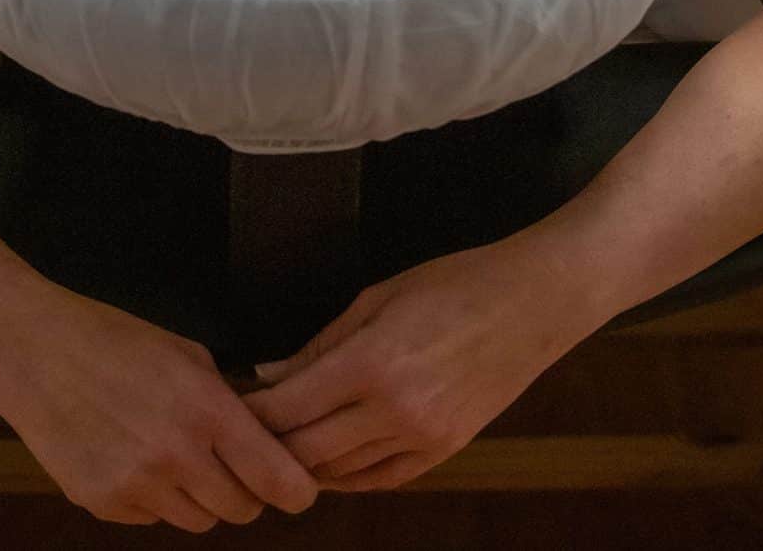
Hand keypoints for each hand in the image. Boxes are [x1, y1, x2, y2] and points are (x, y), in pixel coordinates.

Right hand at [0, 264, 319, 528]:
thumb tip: (265, 434)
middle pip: (240, 510)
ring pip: (197, 521)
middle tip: (232, 463)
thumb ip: (226, 398)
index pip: (274, 478)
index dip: (295, 489)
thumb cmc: (113, 338)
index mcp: (204, 409)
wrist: (32, 349)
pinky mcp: (102, 504)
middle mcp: (174, 456)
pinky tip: (133, 456)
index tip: (301, 489)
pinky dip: (153, 498)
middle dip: (245, 490)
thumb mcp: (185, 352)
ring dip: (199, 497)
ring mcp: (135, 486)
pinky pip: (151, 518)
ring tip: (174, 453)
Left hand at [245, 238, 561, 493]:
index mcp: (374, 363)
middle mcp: (396, 412)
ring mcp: (423, 439)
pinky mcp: (444, 452)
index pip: (291, 406)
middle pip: (308, 450)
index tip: (229, 405)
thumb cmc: (455, 282)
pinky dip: (346, 475)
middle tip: (242, 430)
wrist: (533, 303)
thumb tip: (269, 373)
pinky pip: (380, 479)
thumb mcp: (379, 297)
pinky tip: (327, 459)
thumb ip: (322, 343)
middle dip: (268, 443)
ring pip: (341, 473)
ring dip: (303, 462)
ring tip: (276, 443)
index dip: (252, 412)